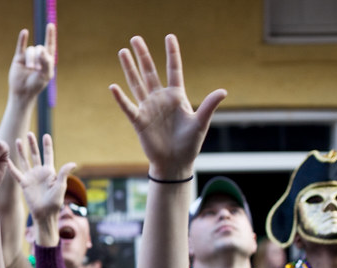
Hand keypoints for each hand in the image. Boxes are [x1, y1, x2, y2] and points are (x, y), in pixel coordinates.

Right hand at [6, 132, 75, 244]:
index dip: (47, 145)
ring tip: (18, 140)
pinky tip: (6, 159)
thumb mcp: (60, 187)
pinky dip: (11, 166)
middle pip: (35, 155)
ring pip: (25, 161)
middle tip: (29, 133)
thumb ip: (64, 174)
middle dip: (33, 144)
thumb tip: (73, 163)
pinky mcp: (24, 184)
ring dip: (22, 151)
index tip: (46, 135)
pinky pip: (16, 173)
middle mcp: (40, 172)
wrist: (44, 214)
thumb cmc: (55, 202)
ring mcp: (31, 177)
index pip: (48, 155)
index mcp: (50, 172)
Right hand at [8, 24, 55, 100]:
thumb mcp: (45, 74)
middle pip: (39, 48)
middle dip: (38, 57)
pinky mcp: (19, 58)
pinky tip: (24, 32)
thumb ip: (46, 62)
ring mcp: (28, 57)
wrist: (22, 92)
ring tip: (30, 68)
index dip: (50, 35)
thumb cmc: (36, 85)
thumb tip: (41, 49)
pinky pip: (21, 46)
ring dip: (31, 59)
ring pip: (30, 51)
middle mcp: (38, 56)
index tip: (50, 25)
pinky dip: (22, 39)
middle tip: (36, 69)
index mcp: (47, 59)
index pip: (50, 45)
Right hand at [109, 35, 224, 179]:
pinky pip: (128, 107)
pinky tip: (114, 87)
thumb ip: (209, 105)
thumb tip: (223, 91)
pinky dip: (121, 98)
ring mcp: (149, 109)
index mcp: (177, 96)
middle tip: (135, 39)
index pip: (174, 69)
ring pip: (137, 84)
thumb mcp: (201, 123)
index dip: (172, 53)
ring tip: (122, 52)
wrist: (175, 163)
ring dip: (129, 68)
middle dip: (143, 55)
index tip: (169, 37)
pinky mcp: (139, 121)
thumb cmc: (189, 144)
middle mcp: (161, 99)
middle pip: (150, 72)